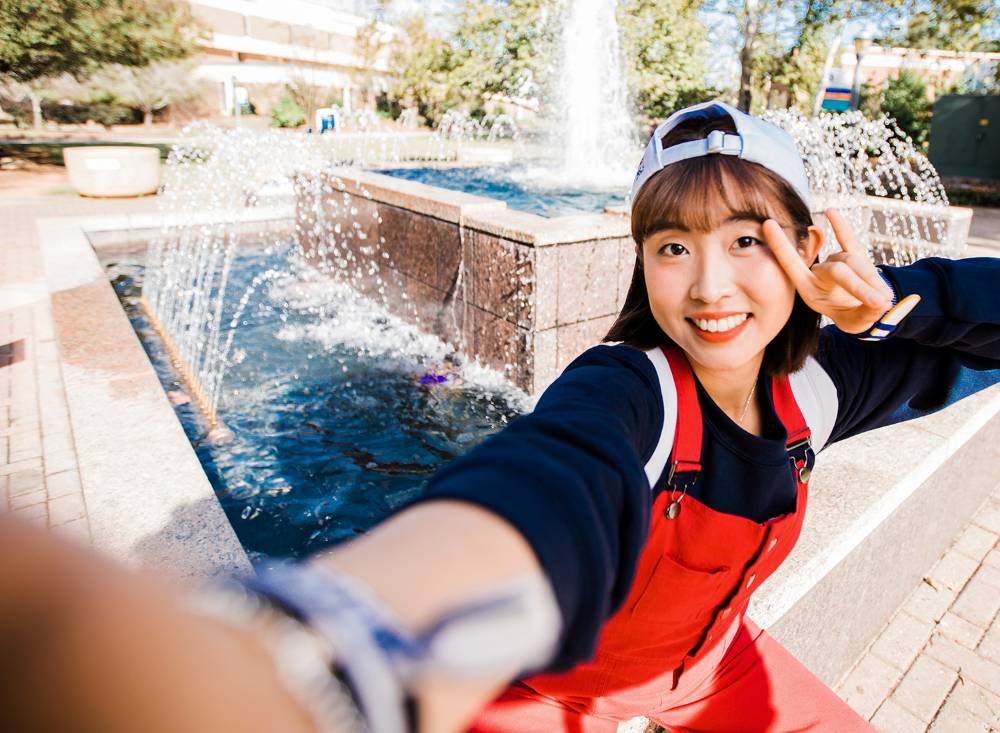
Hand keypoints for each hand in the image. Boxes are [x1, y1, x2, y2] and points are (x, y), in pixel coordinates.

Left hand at [763, 208, 893, 334]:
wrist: (864, 310)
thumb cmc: (854, 317)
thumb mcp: (856, 321)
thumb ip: (866, 312)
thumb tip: (881, 302)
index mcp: (810, 290)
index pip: (792, 265)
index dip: (781, 245)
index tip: (767, 224)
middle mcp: (820, 273)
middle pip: (839, 270)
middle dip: (860, 286)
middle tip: (879, 303)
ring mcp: (836, 262)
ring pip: (854, 262)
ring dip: (872, 281)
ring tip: (885, 302)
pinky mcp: (854, 255)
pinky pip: (848, 240)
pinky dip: (841, 227)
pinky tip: (830, 211)